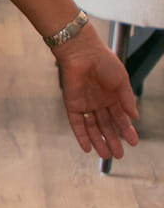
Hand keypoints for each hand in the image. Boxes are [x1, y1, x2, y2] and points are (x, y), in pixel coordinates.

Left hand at [53, 33, 139, 160]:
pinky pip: (77, 123)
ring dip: (99, 141)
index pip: (120, 118)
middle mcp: (99, 102)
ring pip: (93, 128)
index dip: (127, 131)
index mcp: (112, 96)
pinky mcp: (72, 104)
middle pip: (107, 126)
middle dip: (113, 140)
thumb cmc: (104, 62)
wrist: (83, 52)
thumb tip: (135, 117)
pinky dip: (82, 136)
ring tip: (106, 155)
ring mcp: (86, 104)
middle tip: (119, 155)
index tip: (133, 142)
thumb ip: (127, 100)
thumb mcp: (122, 81)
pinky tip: (88, 147)